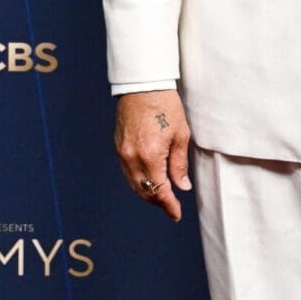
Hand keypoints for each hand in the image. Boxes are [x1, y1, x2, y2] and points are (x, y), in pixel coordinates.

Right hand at [114, 91, 192, 221]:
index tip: (176, 214)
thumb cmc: (165, 106)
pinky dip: (139, 182)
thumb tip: (182, 186)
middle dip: (159, 202)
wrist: (142, 85)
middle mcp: (132, 157)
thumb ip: (179, 164)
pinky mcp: (119, 147)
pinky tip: (150, 182)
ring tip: (163, 198)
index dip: (169, 205)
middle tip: (172, 208)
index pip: (159, 190)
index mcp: (150, 155)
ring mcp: (122, 153)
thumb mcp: (180, 135)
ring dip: (148, 194)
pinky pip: (127, 172)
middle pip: (144, 191)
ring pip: (133, 184)